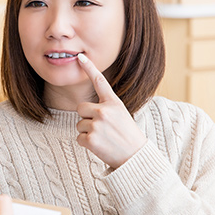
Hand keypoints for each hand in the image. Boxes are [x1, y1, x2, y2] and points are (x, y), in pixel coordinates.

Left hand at [76, 53, 146, 168]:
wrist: (136, 157)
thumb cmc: (127, 136)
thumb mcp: (121, 115)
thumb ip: (106, 108)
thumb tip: (85, 108)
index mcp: (114, 103)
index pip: (100, 82)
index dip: (89, 68)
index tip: (80, 57)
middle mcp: (104, 111)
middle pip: (80, 108)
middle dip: (86, 118)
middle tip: (102, 128)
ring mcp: (97, 125)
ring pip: (79, 124)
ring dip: (87, 132)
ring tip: (104, 138)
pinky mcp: (90, 139)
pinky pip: (78, 137)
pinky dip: (86, 143)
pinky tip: (99, 146)